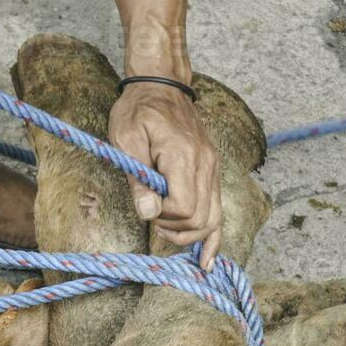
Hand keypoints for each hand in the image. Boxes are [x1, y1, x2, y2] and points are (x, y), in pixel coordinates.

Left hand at [108, 82, 222, 268]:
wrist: (161, 86)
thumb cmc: (138, 110)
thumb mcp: (126, 139)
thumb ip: (138, 179)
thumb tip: (149, 213)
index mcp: (184, 157)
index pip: (183, 208)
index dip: (162, 216)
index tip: (146, 204)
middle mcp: (206, 166)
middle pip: (201, 219)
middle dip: (174, 229)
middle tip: (152, 218)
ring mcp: (212, 169)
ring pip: (213, 220)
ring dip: (189, 234)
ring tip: (166, 230)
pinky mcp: (212, 172)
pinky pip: (219, 211)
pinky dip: (213, 237)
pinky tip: (207, 259)